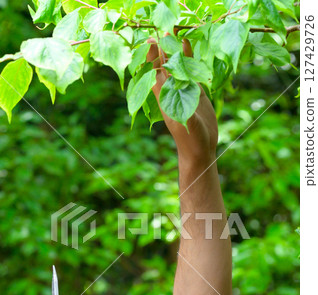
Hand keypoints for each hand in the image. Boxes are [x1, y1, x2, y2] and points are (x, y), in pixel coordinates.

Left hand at [147, 35, 217, 163]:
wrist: (200, 150)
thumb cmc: (191, 141)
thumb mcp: (188, 126)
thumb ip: (185, 113)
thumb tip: (181, 100)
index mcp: (166, 99)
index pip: (155, 74)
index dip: (152, 58)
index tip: (151, 42)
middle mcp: (172, 93)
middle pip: (163, 67)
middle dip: (160, 50)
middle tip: (159, 30)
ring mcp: (183, 92)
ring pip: (176, 67)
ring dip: (174, 51)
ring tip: (172, 31)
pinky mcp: (195, 93)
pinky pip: (190, 72)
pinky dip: (189, 59)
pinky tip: (188, 45)